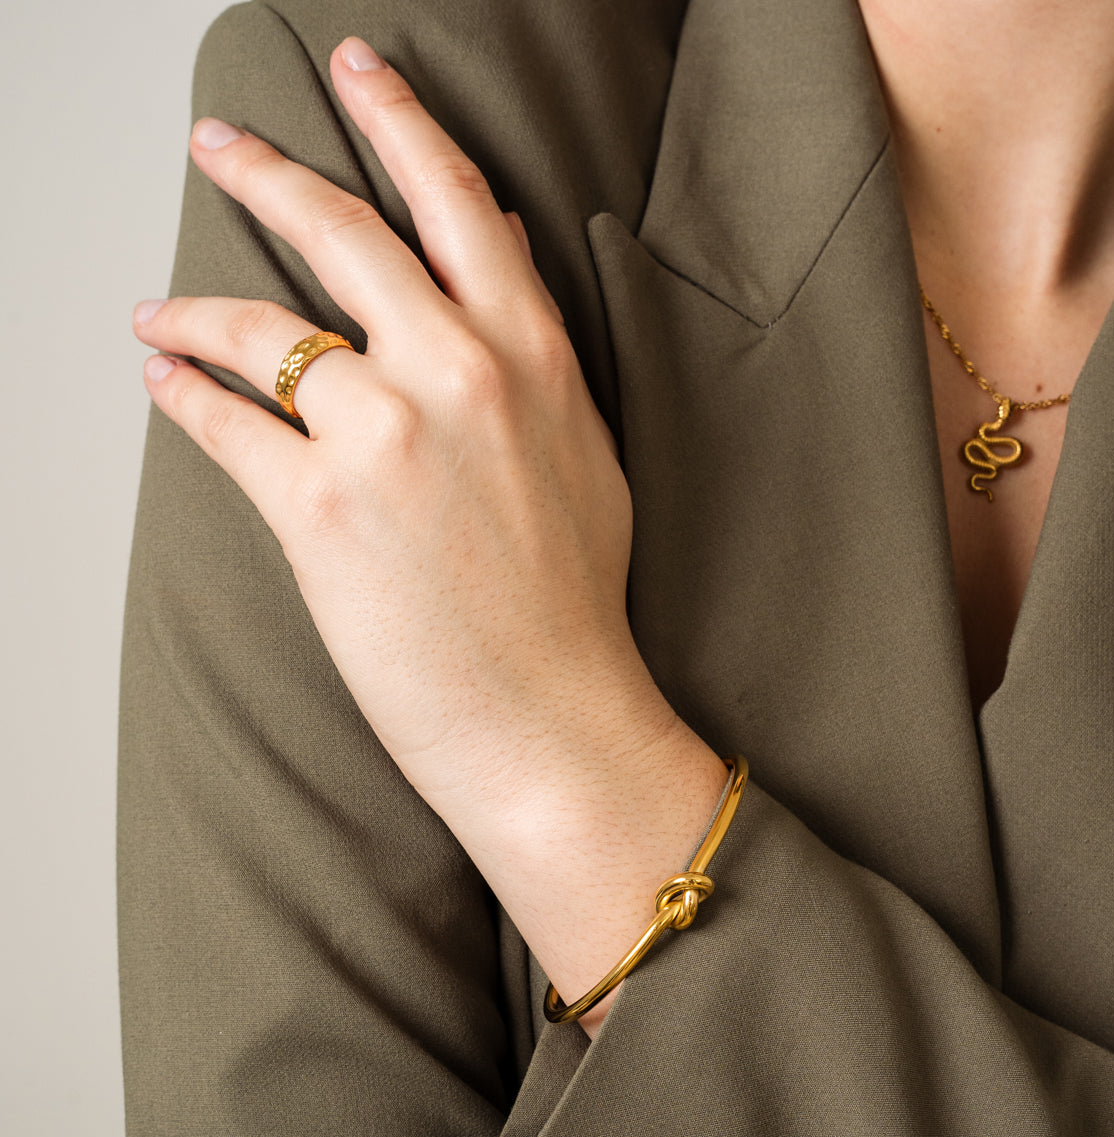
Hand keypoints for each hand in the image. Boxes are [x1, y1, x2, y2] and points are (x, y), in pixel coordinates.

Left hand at [133, 36, 727, 1029]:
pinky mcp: (321, 509)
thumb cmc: (572, 597)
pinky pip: (227, 422)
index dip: (402, 122)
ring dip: (193, 307)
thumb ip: (533, 359)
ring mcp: (387, 436)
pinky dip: (183, 393)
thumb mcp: (581, 455)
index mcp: (532, 355)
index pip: (459, 203)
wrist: (552, 711)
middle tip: (219, 144)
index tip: (361, 72)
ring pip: (263, 327)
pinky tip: (163, 378)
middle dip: (267, 171)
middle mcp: (460, 373)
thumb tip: (495, 269)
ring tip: (156, 309)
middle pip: (343, 231)